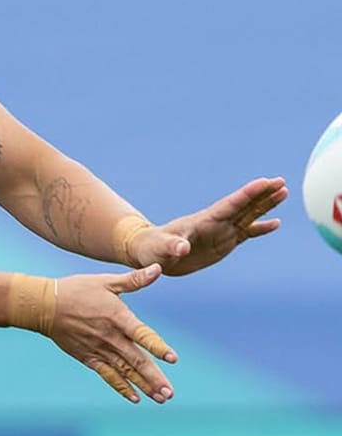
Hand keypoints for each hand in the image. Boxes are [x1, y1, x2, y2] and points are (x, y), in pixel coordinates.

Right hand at [50, 264, 176, 403]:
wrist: (44, 306)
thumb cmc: (76, 290)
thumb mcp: (105, 282)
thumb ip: (134, 280)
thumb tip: (157, 268)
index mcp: (117, 317)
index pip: (142, 334)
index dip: (157, 346)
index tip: (172, 359)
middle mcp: (110, 337)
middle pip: (136, 360)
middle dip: (154, 378)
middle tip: (169, 393)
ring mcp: (99, 350)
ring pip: (125, 371)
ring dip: (143, 385)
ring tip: (161, 399)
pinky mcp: (89, 357)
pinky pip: (107, 375)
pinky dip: (121, 387)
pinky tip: (136, 398)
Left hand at [130, 177, 287, 275]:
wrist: (151, 253)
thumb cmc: (152, 249)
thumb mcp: (161, 248)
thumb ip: (172, 246)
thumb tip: (182, 249)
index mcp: (203, 221)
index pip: (230, 204)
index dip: (248, 193)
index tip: (265, 181)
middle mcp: (215, 223)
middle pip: (244, 205)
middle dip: (262, 194)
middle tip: (281, 181)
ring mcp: (221, 231)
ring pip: (248, 215)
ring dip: (266, 205)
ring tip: (283, 192)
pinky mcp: (223, 243)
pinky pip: (247, 233)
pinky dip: (261, 228)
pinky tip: (276, 223)